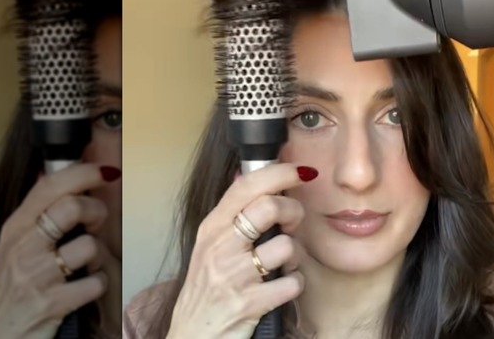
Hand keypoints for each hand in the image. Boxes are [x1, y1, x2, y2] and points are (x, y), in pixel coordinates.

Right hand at [0, 164, 120, 338]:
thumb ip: (37, 212)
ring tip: (87, 263)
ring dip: (100, 255)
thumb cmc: (13, 286)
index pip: (51, 186)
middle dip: (96, 211)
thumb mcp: (15, 244)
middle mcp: (23, 247)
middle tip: (94, 224)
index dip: (84, 173)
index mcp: (17, 227)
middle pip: (72, 207)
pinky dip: (98, 284)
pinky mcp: (52, 303)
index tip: (107, 172)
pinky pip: (96, 282)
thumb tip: (55, 173)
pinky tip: (86, 287)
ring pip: (89, 245)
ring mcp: (37, 276)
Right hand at [166, 163, 315, 338]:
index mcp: (212, 227)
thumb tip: (248, 176)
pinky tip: (282, 286)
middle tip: (291, 224)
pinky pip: (292, 282)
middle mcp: (220, 247)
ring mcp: (234, 276)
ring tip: (284, 263)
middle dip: (293, 211)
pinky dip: (295, 284)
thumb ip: (230, 214)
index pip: (247, 186)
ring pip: (286, 246)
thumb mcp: (209, 246)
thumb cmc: (206, 288)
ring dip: (295, 255)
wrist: (192, 336)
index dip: (279, 172)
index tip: (301, 171)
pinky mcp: (250, 303)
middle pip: (269, 207)